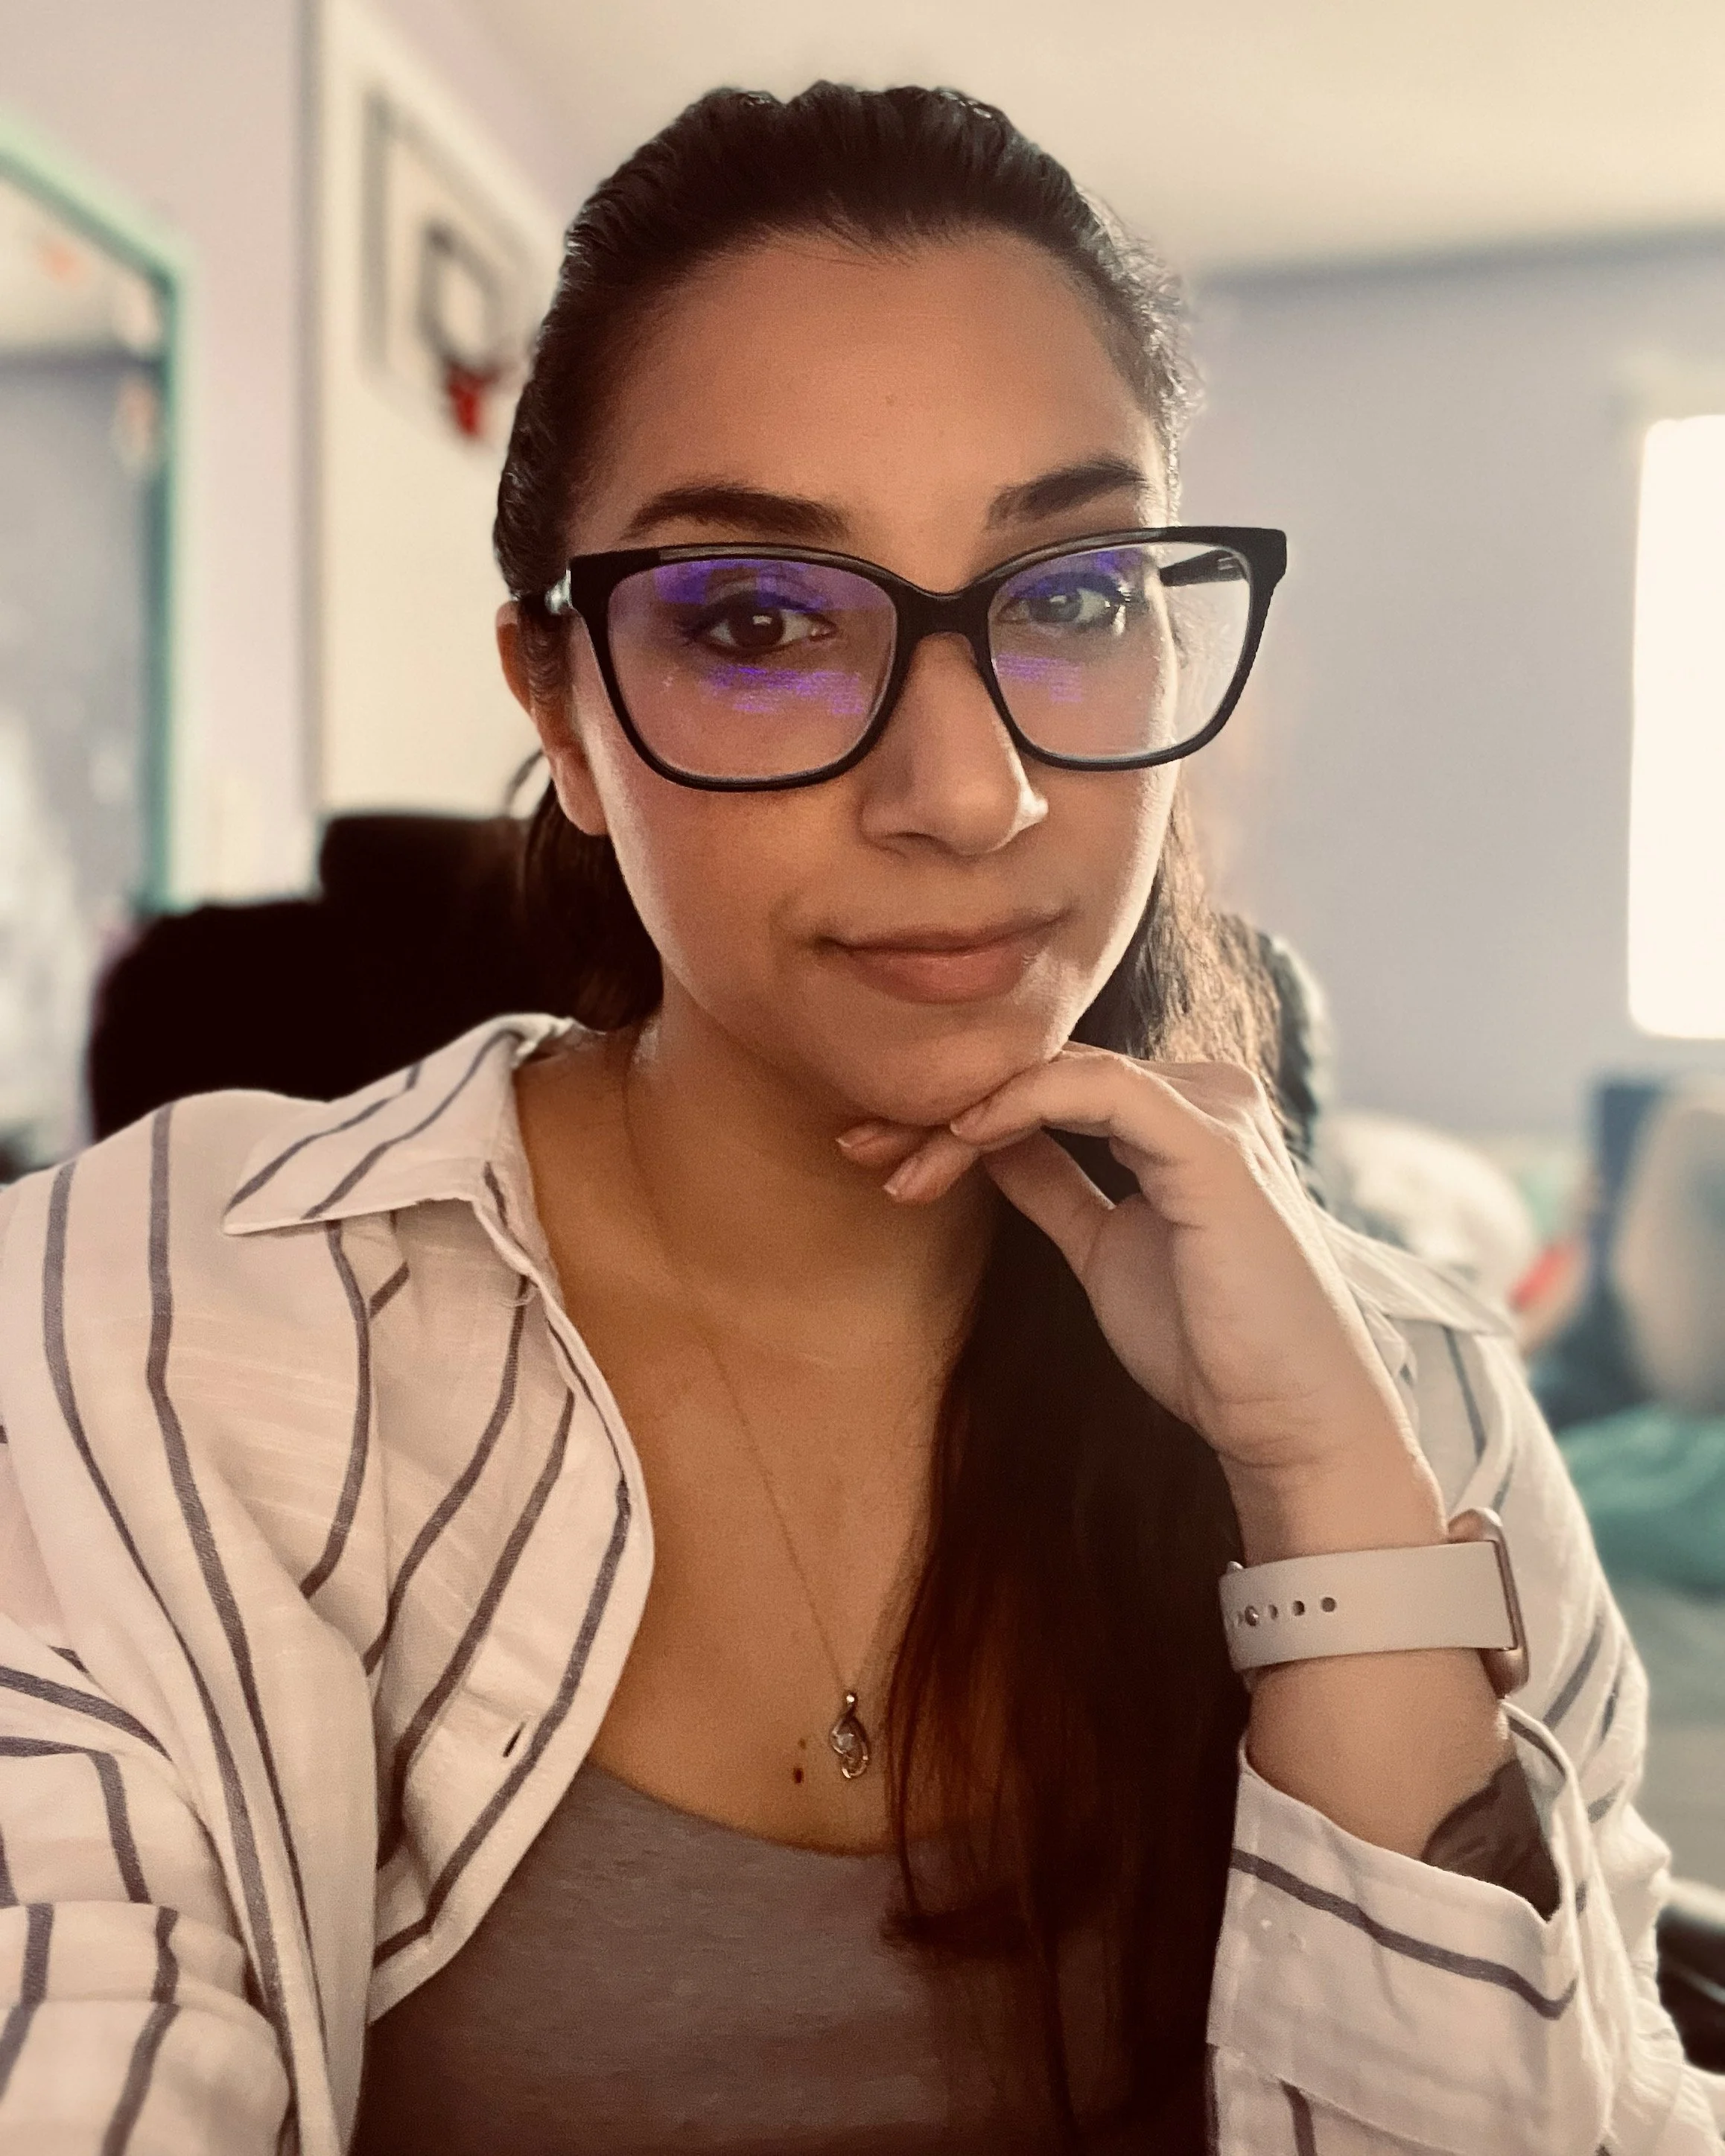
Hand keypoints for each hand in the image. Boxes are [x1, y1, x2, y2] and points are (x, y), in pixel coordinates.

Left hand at [839, 1046, 1432, 1519]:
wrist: (1292, 1422)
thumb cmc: (1210, 1346)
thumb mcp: (1105, 1249)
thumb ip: (1053, 1184)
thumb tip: (983, 1139)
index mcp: (1185, 1113)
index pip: (1051, 1081)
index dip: (956, 1109)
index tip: (877, 1151)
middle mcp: (1206, 1092)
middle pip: (1047, 1067)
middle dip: (940, 1104)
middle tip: (857, 1143)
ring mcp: (1215, 1110)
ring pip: (1060, 1070)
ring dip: (962, 1111)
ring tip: (895, 1160)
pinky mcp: (1213, 1144)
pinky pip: (1099, 1088)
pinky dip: (1020, 1103)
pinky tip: (963, 1137)